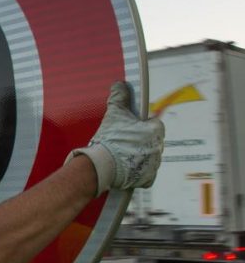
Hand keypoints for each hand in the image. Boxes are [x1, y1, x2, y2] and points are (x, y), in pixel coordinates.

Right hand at [67, 81, 164, 195]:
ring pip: (149, 157)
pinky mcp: (148, 178)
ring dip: (139, 156)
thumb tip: (120, 84)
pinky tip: (127, 168)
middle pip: (152, 141)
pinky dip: (139, 172)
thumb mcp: (115, 114)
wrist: (102, 165)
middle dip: (141, 141)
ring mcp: (154, 164)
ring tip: (123, 156)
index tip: (132, 128)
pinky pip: (147, 174)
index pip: (154, 124)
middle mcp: (159, 148)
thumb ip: (120, 97)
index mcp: (156, 131)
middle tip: (125, 142)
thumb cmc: (111, 139)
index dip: (142, 125)